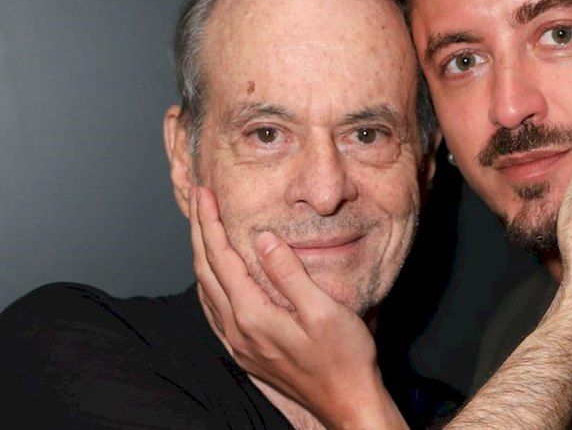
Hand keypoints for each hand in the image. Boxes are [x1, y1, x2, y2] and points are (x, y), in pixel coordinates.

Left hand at [189, 187, 406, 428]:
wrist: (347, 402)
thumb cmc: (345, 358)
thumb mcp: (324, 311)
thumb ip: (289, 273)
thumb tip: (262, 239)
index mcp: (253, 316)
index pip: (222, 258)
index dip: (212, 223)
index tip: (206, 194)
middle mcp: (239, 331)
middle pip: (207, 272)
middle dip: (201, 232)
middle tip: (198, 199)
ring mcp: (240, 345)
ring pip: (207, 292)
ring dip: (202, 256)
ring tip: (203, 229)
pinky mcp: (248, 354)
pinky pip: (215, 312)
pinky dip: (209, 285)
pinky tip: (213, 280)